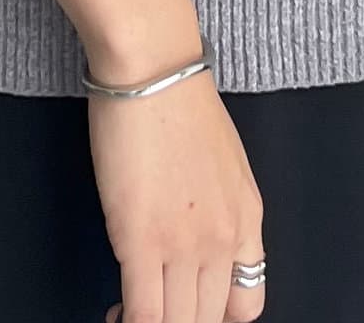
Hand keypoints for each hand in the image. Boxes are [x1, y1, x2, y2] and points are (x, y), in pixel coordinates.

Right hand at [91, 54, 265, 322]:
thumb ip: (217, 207)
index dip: (215, 316)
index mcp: (248, 217)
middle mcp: (225, 239)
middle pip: (210, 319)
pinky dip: (129, 322)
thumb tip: (196, 240)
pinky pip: (144, 315)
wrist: (153, 67)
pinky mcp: (144, 243)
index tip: (187, 305)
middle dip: (181, 321)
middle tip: (154, 306)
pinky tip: (115, 312)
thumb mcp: (221, 161)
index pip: (248, 303)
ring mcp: (187, 245)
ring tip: (130, 310)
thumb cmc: (177, 100)